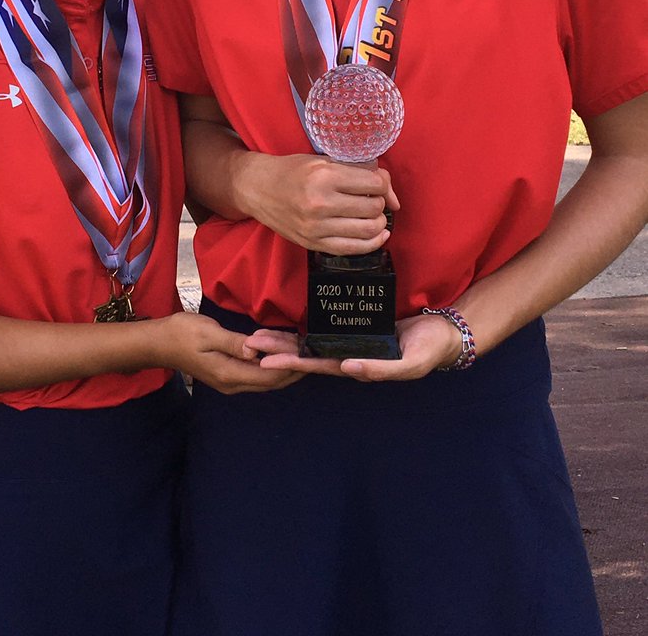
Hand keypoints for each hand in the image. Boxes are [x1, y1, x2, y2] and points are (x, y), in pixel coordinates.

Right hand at [156, 312, 302, 393]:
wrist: (159, 343)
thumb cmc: (182, 334)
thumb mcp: (208, 333)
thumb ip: (234, 342)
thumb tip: (257, 350)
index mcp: (229, 374)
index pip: (270, 376)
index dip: (292, 366)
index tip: (309, 351)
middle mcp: (233, 383)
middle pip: (273, 382)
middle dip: (295, 367)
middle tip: (313, 350)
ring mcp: (231, 381)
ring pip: (267, 379)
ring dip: (285, 365)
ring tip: (302, 347)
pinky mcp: (229, 374)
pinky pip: (258, 373)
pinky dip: (273, 363)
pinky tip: (280, 348)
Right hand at [239, 153, 399, 255]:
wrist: (258, 189)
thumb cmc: (292, 171)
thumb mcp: (323, 161)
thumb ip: (358, 172)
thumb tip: (393, 196)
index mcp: (323, 177)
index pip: (373, 183)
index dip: (382, 183)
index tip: (378, 183)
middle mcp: (320, 203)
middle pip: (373, 207)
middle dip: (379, 202)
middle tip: (372, 198)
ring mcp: (316, 227)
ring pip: (368, 229)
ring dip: (379, 222)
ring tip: (374, 215)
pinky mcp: (313, 244)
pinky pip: (354, 248)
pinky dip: (372, 242)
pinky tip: (377, 234)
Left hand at [246, 312, 461, 380]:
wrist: (443, 334)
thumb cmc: (429, 350)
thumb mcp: (410, 363)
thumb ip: (381, 369)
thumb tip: (348, 368)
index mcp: (358, 365)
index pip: (317, 364)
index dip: (291, 362)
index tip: (265, 360)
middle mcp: (349, 355)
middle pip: (307, 352)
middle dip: (278, 348)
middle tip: (249, 343)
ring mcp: (351, 341)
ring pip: (312, 341)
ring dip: (286, 338)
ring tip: (258, 335)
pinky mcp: (356, 327)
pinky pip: (326, 328)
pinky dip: (306, 327)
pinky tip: (289, 323)